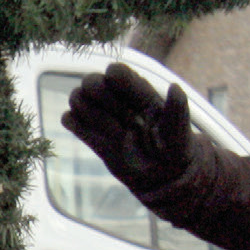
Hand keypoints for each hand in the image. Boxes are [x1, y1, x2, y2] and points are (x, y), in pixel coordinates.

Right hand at [61, 62, 191, 194]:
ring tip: (110, 132)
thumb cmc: (175, 151)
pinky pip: (69, 119)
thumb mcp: (180, 132)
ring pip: (77, 98)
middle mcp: (119, 101)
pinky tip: (89, 134)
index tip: (123, 95)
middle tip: (119, 120)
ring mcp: (103, 116)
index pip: (117, 72)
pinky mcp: (90, 134)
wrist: (160, 177)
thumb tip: (175, 87)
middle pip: (92, 81)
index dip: (115, 79)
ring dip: (87, 112)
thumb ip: (178, 110)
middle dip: (100, 97)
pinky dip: (72, 123)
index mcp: (141, 93)